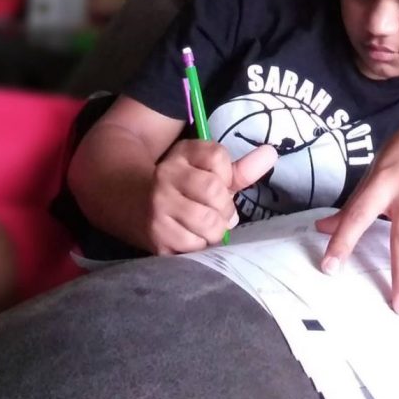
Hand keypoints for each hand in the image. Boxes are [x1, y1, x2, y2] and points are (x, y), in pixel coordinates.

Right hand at [146, 141, 276, 254]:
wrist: (127, 201)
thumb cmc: (180, 188)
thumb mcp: (205, 172)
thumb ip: (240, 169)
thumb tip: (271, 154)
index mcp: (183, 154)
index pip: (217, 157)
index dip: (226, 176)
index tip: (219, 184)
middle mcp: (167, 174)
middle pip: (214, 190)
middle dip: (224, 207)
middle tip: (217, 213)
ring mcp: (158, 205)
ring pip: (207, 221)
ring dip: (215, 229)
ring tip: (208, 226)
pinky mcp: (155, 234)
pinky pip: (193, 245)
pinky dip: (200, 245)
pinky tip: (192, 237)